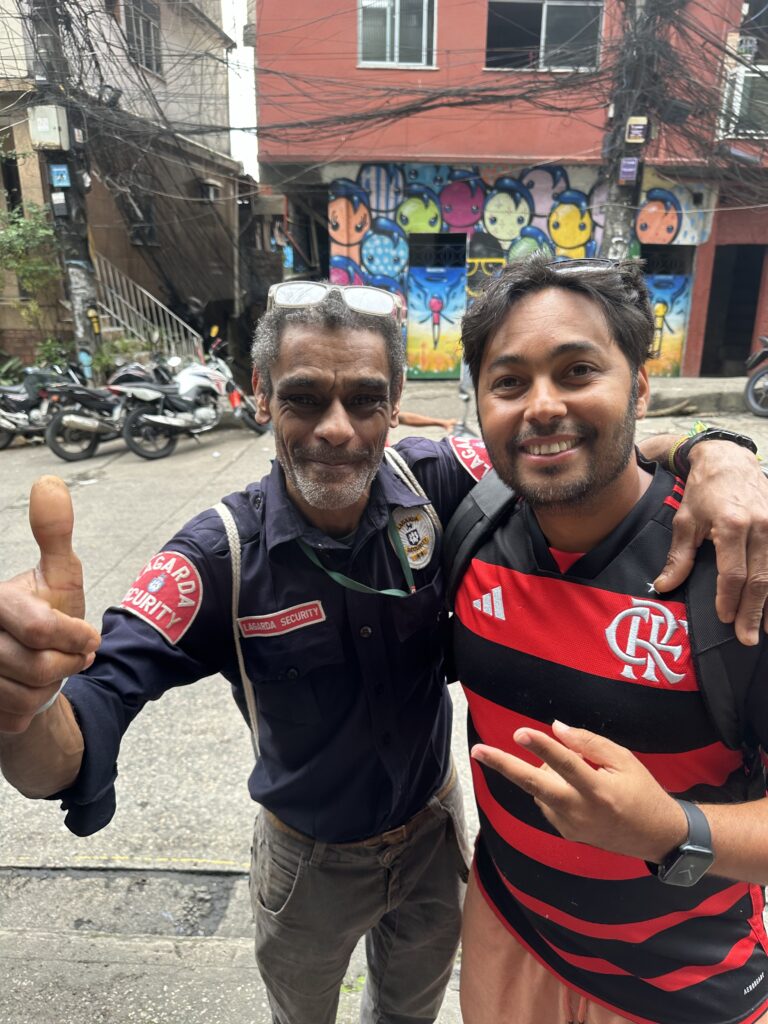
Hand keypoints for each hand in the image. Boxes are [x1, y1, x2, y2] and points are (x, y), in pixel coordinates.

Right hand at [0, 476, 99, 732]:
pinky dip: (32, 709)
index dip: (75, 637)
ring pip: (28, 695)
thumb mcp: (56, 576)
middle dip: (69, 664)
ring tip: (47, 671)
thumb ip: (55, 534)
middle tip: (72, 655)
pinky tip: (28, 692)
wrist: (21, 672)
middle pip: (40, 665)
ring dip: (50, 689)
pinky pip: (16, 717)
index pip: (41, 627)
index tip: (88, 639)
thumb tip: (50, 483)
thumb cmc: (41, 619)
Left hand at [471, 721, 687, 863]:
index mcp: (599, 790)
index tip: (520, 732)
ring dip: (544, 773)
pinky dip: (552, 789)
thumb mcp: (624, 760)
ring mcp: (571, 827)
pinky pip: (547, 803)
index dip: (542, 746)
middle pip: (535, 785)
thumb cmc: (642, 791)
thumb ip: (589, 743)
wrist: (656, 837)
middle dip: (504, 766)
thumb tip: (555, 728)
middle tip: (477, 751)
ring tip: (578, 771)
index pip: (566, 764)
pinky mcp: (566, 834)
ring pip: (540, 790)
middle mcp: (580, 811)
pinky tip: (573, 789)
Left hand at [654, 441, 767, 644]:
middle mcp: (760, 525)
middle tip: (746, 639)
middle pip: (760, 579)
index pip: (733, 573)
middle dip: (753, 612)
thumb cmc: (703, 491)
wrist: (729, 460)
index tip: (724, 619)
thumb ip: (679, 556)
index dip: (729, 599)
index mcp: (731, 525)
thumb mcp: (684, 521)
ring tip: (766, 629)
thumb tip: (663, 586)